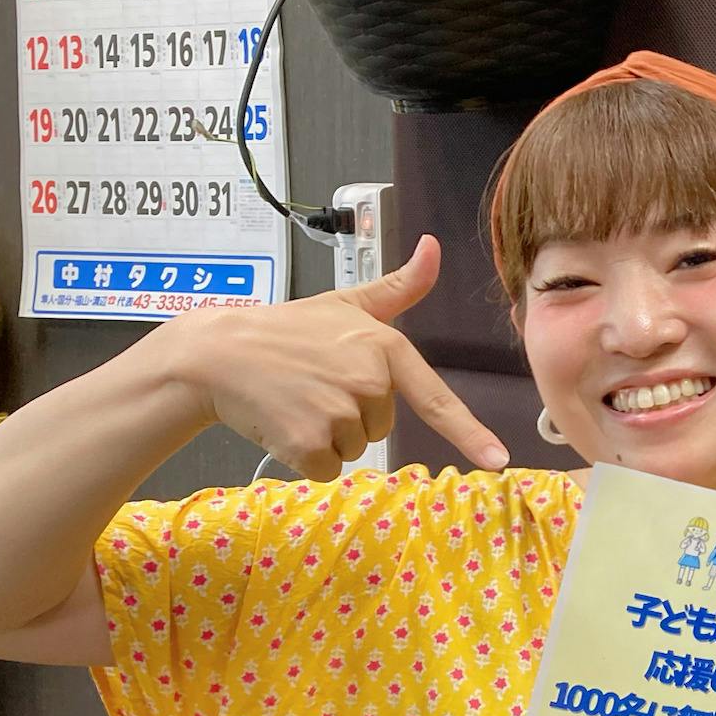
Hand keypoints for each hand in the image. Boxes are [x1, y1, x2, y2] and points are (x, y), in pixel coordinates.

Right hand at [157, 235, 507, 479]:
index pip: (436, 400)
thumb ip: (399, 286)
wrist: (217, 353)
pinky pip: (326, 468)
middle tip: (314, 384)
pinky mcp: (308, 444)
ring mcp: (338, 414)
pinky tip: (283, 423)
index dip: (470, 434)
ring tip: (295, 399)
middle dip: (351, 414)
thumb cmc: (287, 329)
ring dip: (326, 435)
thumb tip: (434, 247)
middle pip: (382, 426)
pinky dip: (304, 456)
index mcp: (385, 349)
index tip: (498, 460)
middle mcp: (368, 382)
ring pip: (353, 448)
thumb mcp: (347, 303)